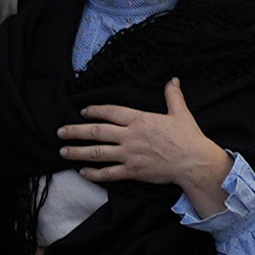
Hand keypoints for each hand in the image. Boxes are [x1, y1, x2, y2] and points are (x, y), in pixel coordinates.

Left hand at [62, 87, 231, 201]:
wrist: (194, 162)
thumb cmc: (188, 137)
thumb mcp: (181, 113)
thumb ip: (173, 96)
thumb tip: (173, 80)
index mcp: (140, 119)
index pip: (110, 112)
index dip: (94, 110)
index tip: (83, 111)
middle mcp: (130, 136)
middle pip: (96, 132)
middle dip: (76, 131)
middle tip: (60, 131)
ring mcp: (129, 155)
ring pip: (97, 153)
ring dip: (78, 152)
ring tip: (63, 151)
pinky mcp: (132, 171)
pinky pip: (108, 173)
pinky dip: (93, 174)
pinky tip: (83, 172)